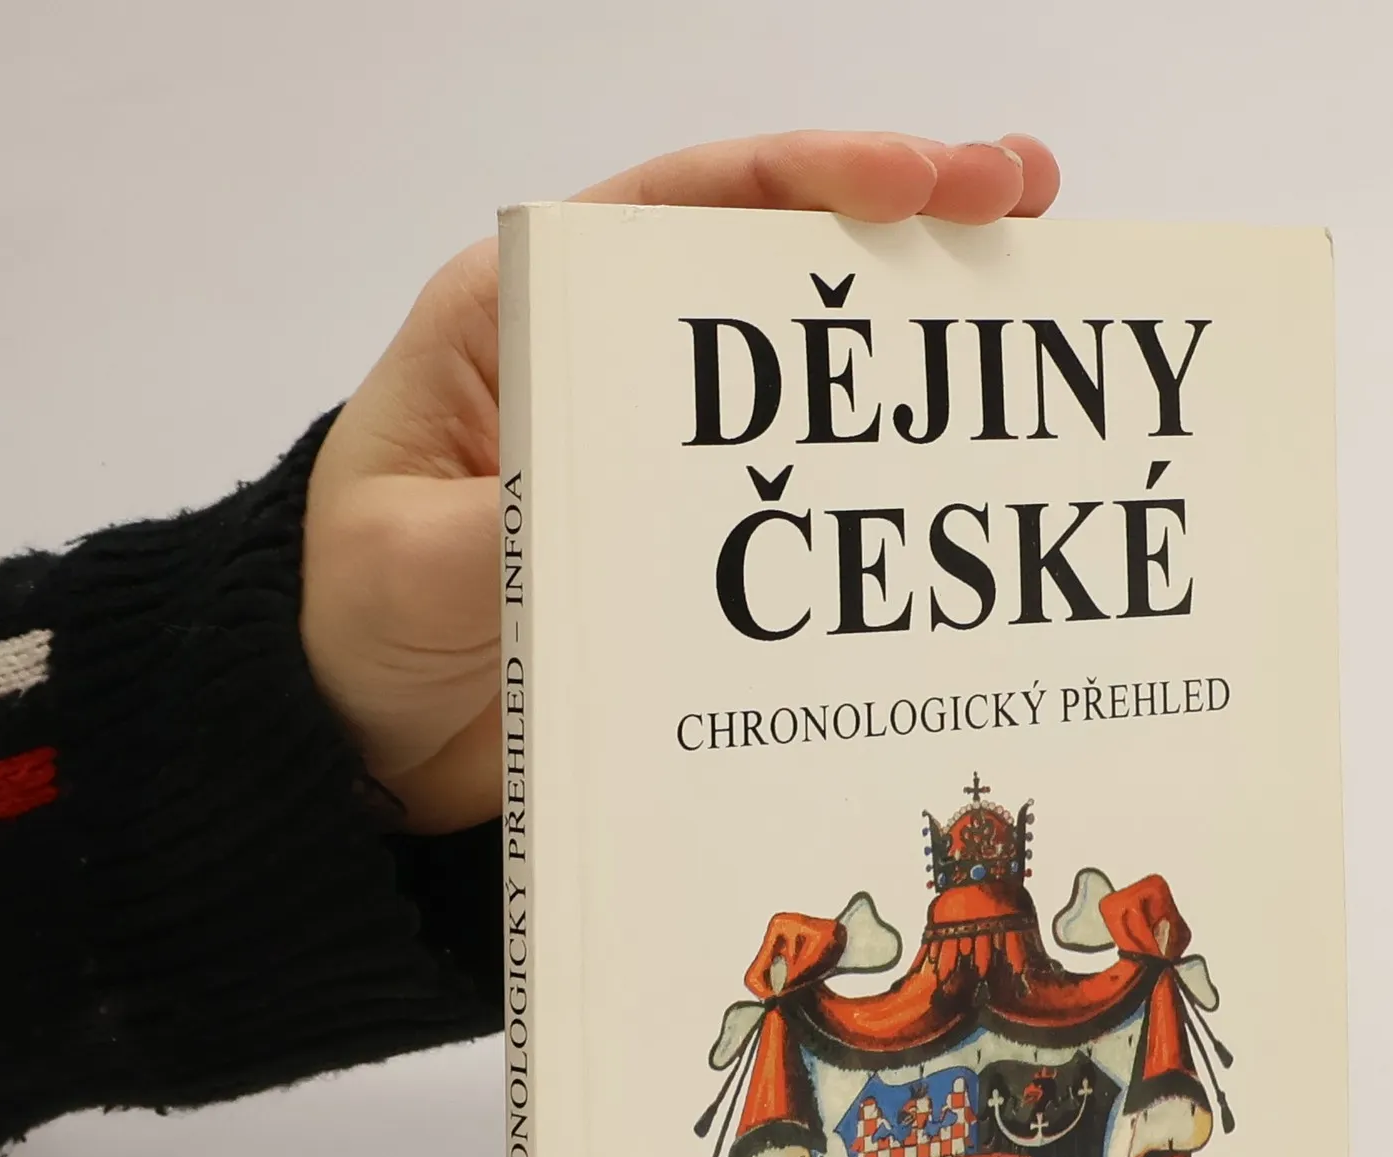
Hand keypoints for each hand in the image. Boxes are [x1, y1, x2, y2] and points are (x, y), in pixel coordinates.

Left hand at [301, 130, 1061, 833]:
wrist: (360, 744)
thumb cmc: (354, 625)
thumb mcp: (410, 566)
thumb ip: (504, 522)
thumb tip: (631, 494)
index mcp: (524, 319)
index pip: (681, 206)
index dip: (811, 176)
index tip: (925, 180)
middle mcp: (608, 364)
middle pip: (768, 262)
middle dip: (903, 219)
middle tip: (1025, 195)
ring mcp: (661, 454)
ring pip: (806, 371)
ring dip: (914, 334)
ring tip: (1037, 289)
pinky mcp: (696, 540)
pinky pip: (804, 490)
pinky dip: (884, 471)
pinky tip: (965, 465)